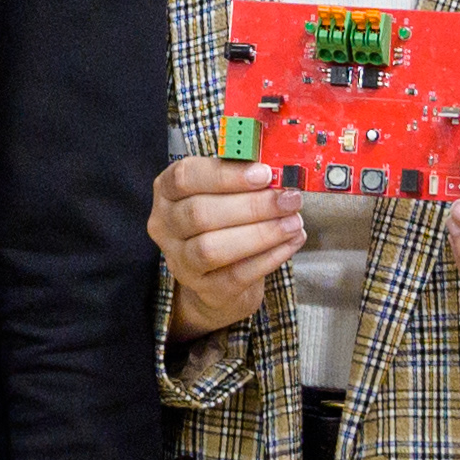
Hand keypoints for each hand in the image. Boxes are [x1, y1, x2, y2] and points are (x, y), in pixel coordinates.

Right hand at [148, 148, 302, 335]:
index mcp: (167, 191)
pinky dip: (269, 257)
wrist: (218, 276)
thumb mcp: (225, 193)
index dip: (225, 175)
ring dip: (260, 233)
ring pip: (212, 248)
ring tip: (293, 222)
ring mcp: (181, 261)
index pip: (186, 177)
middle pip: (200, 214)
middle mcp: (165, 226)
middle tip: (289, 200)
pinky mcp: (205, 289)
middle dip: (251, 206)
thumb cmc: (224, 222)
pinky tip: (291, 242)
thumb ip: (243, 178)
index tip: (264, 174)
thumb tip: (278, 169)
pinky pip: (236, 275)